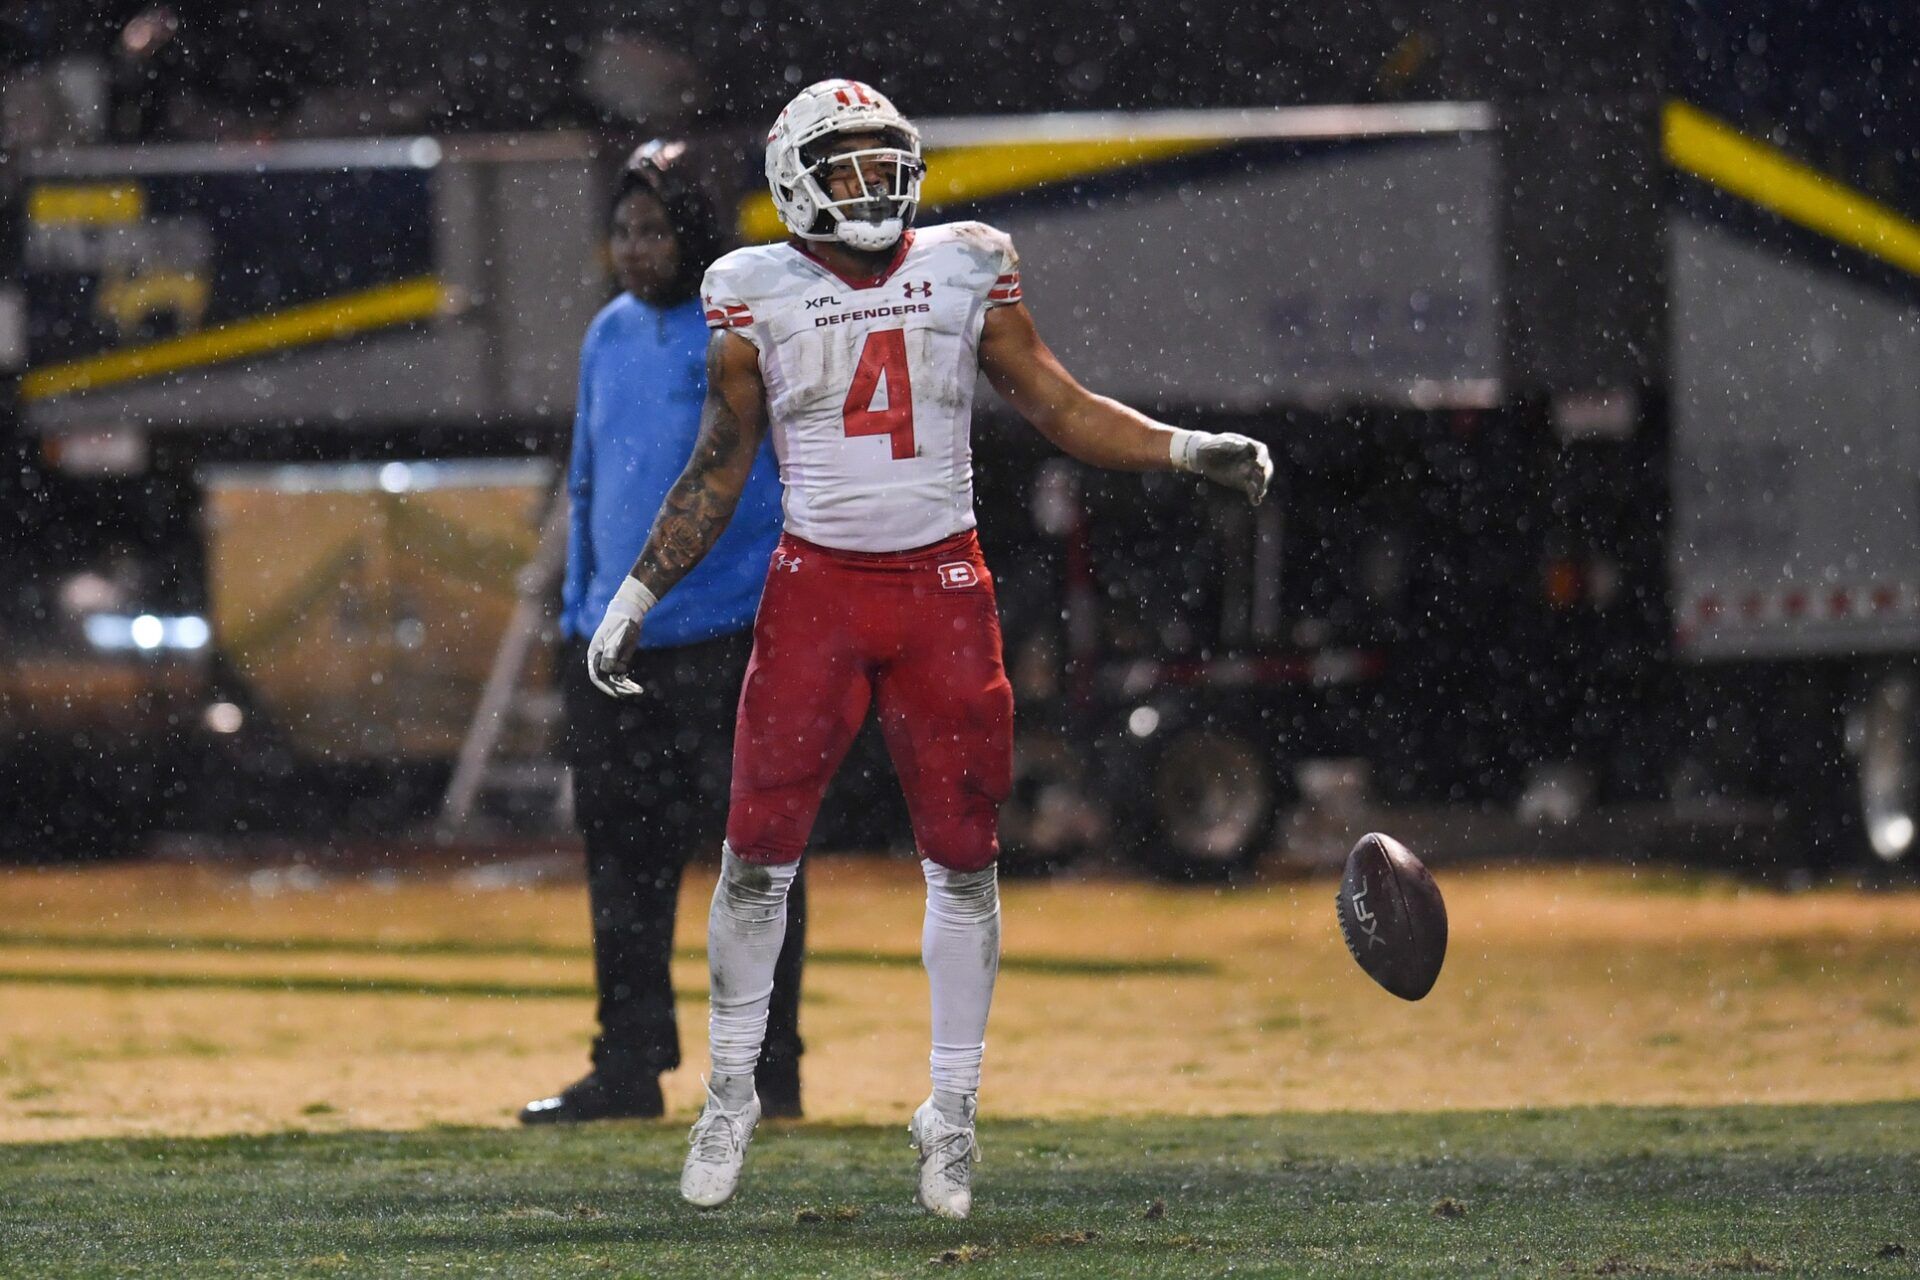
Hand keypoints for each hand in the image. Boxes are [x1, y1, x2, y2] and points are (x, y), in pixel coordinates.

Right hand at [586, 577, 657, 697]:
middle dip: (619, 689)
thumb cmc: (619, 625)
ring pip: (615, 680)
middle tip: (634, 692)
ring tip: (639, 690)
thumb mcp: (614, 640)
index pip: (596, 676)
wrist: (629, 614)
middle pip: (607, 681)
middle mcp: (600, 661)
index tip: (618, 693)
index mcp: (594, 656)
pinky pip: (621, 676)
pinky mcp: (620, 660)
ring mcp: (610, 661)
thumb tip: (607, 671)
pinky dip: (628, 682)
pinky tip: (636, 686)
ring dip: (625, 687)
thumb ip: (610, 655)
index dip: (605, 687)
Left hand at [1173, 430, 1272, 504]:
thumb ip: (1229, 444)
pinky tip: (1255, 501)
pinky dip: (1255, 495)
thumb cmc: (1209, 446)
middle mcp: (1251, 458)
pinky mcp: (1242, 482)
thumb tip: (1244, 445)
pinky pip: (1252, 489)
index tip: (1259, 464)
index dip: (1263, 457)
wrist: (1201, 456)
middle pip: (1265, 466)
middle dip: (1266, 473)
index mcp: (1247, 445)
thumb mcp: (1216, 443)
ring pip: (1260, 479)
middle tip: (1262, 480)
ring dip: (1262, 486)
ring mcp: (1248, 470)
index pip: (1261, 450)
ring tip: (1259, 494)